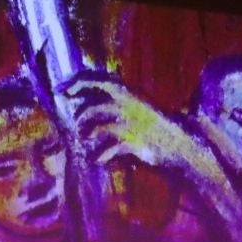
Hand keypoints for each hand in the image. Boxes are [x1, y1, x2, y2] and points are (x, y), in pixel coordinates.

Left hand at [58, 69, 194, 169]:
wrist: (180, 145)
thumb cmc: (155, 128)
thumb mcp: (139, 107)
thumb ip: (118, 101)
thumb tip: (90, 99)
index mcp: (130, 95)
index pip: (99, 81)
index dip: (78, 84)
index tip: (61, 90)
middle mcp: (130, 108)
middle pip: (96, 106)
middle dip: (81, 115)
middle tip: (78, 125)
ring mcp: (132, 127)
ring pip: (100, 128)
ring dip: (88, 134)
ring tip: (86, 140)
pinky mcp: (135, 145)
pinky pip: (110, 150)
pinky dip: (100, 156)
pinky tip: (96, 160)